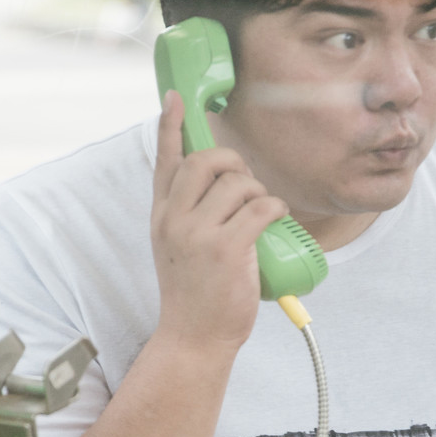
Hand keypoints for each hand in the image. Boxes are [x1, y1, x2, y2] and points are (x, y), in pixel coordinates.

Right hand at [150, 90, 287, 353]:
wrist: (193, 337)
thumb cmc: (194, 294)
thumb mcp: (177, 248)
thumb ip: (187, 215)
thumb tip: (221, 183)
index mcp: (161, 216)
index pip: (164, 161)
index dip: (170, 126)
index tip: (174, 98)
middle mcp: (173, 219)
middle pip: (206, 160)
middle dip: (234, 162)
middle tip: (245, 185)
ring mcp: (197, 233)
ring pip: (239, 183)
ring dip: (259, 193)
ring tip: (258, 217)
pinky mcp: (226, 248)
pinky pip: (262, 207)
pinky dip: (274, 209)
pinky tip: (272, 222)